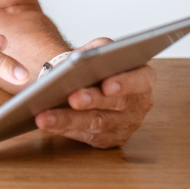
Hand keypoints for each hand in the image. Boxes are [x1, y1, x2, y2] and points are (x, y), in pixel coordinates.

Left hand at [34, 37, 154, 148]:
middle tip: (72, 98)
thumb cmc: (95, 63)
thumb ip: (96, 50)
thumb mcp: (99, 48)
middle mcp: (139, 104)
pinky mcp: (109, 139)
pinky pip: (86, 136)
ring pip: (97, 124)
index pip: (141, 80)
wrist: (87, 80)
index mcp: (143, 77)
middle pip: (117, 104)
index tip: (106, 85)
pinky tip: (47, 123)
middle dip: (92, 101)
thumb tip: (77, 61)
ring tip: (46, 116)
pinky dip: (64, 129)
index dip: (125, 83)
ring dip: (69, 119)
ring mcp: (126, 125)